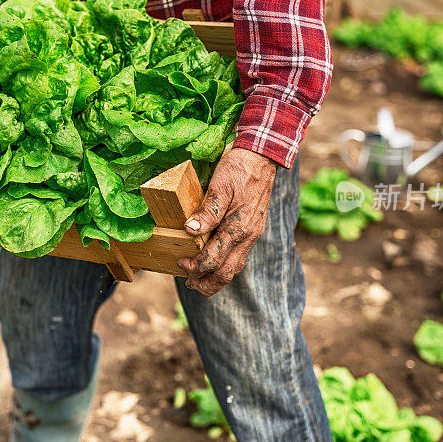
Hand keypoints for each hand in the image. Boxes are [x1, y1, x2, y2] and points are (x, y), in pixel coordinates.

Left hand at [178, 148, 276, 295]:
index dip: (195, 267)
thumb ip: (207, 212)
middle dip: (207, 284)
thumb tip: (190, 231)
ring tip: (199, 278)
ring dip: (216, 278)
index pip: (214, 260)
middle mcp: (248, 236)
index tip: (181, 263)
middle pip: (227, 274)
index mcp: (239, 228)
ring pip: (235, 268)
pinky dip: (225, 265)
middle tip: (189, 282)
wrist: (262, 157)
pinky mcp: (253, 229)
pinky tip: (215, 260)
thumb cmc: (239, 169)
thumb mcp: (220, 186)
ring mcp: (253, 234)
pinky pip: (239, 256)